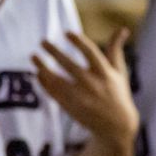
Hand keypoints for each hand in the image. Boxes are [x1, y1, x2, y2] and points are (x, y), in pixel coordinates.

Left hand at [33, 28, 137, 147]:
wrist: (116, 126)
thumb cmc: (118, 94)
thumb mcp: (120, 71)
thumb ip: (116, 50)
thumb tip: (122, 29)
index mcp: (105, 73)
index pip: (90, 53)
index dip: (79, 42)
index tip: (67, 33)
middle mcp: (92, 84)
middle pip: (69, 65)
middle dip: (54, 52)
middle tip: (42, 41)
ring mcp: (80, 97)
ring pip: (57, 80)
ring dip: (43, 68)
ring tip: (33, 57)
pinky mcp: (71, 108)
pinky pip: (54, 93)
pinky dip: (44, 83)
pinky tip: (38, 73)